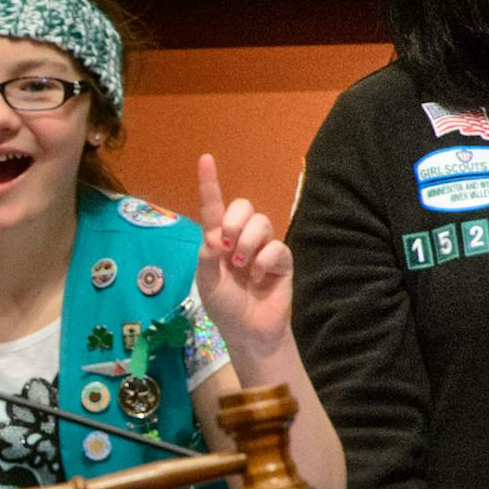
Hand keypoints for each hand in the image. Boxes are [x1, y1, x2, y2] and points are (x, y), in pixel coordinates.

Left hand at [195, 153, 295, 357]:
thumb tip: (215, 234)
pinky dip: (264, 262)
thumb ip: (206, 256)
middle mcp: (241, 237)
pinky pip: (276, 247)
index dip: (210, 183)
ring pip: (261, 222)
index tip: (205, 158)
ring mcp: (264, 246)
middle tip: (227, 248)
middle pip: (243, 206)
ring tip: (242, 268)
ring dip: (247, 245)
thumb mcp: (206, 282)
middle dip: (234, 223)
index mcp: (218, 240)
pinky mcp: (282, 259)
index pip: (213, 207)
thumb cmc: (225, 306)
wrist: (248, 330)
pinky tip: (258, 278)